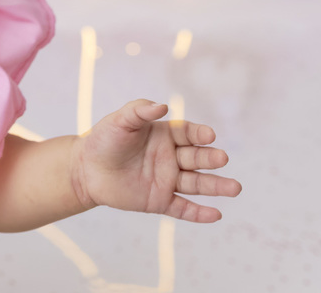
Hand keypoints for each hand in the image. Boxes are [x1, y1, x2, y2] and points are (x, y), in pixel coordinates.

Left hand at [71, 100, 241, 222]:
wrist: (85, 169)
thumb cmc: (103, 140)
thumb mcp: (119, 121)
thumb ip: (139, 111)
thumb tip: (162, 106)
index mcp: (165, 136)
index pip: (188, 133)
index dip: (199, 134)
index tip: (209, 135)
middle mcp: (171, 157)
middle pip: (196, 158)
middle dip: (210, 158)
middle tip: (222, 158)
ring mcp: (167, 180)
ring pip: (196, 184)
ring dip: (216, 186)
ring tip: (235, 188)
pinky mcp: (159, 201)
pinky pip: (183, 208)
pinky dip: (199, 213)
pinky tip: (216, 215)